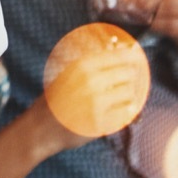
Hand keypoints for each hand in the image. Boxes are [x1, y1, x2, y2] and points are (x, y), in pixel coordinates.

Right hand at [42, 26, 148, 144]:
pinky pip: (126, 113)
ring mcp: (96, 103)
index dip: (130, 55)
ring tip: (119, 97)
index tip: (136, 56)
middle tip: (127, 79)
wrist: (41, 128)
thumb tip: (116, 49)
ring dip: (128, 95)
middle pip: (127, 73)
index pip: (116, 56)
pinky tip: (119, 110)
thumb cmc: (55, 100)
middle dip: (129, 76)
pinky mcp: (102, 122)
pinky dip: (126, 111)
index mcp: (81, 66)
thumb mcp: (68, 75)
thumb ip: (90, 65)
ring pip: (129, 93)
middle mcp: (90, 82)